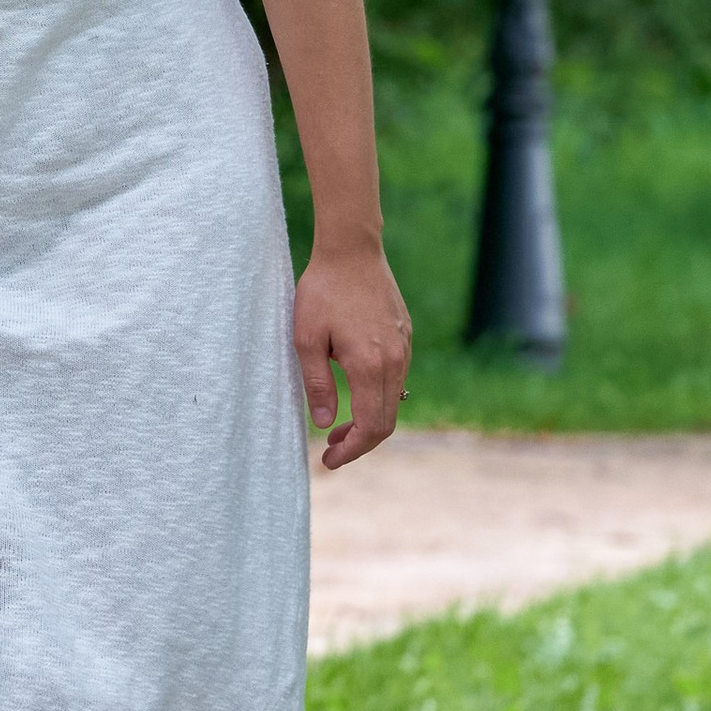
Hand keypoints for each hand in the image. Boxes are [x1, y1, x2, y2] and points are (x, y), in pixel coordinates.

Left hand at [295, 239, 410, 470]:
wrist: (352, 250)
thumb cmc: (322, 291)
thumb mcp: (306, 339)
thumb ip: (317, 384)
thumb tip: (324, 424)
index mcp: (370, 365)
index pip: (371, 427)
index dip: (352, 451)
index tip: (329, 460)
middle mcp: (395, 361)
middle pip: (386, 421)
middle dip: (359, 443)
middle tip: (331, 450)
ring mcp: (404, 348)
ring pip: (394, 401)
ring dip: (369, 420)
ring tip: (338, 425)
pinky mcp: (405, 336)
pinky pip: (397, 378)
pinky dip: (378, 397)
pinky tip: (355, 392)